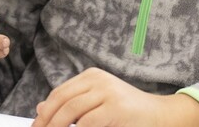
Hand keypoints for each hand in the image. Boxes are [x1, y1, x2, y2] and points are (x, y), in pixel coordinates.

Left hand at [32, 69, 198, 126]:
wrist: (162, 116)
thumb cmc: (129, 113)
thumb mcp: (98, 104)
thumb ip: (73, 105)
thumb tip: (41, 109)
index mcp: (92, 76)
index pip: (60, 93)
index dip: (45, 112)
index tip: (36, 126)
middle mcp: (98, 80)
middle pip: (62, 100)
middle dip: (47, 120)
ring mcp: (107, 92)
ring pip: (71, 110)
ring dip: (56, 126)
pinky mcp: (115, 108)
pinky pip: (87, 122)